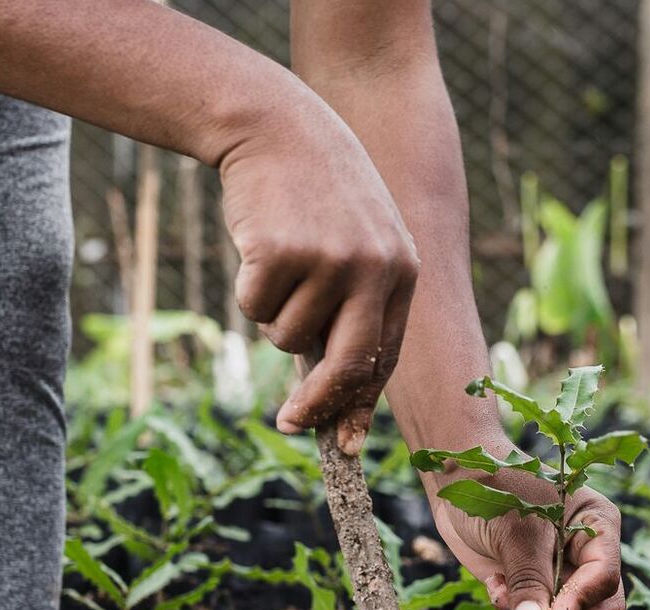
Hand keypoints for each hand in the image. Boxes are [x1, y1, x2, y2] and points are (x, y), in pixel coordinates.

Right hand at [217, 100, 417, 454]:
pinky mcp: (282, 252)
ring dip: (273, 314)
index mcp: (402, 271)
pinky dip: (247, 289)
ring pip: (287, 337)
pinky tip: (258, 244)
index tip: (343, 442)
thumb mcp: (359, 242)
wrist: (278, 127)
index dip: (359, 403)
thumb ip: (357, 306)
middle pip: (347, 366)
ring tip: (280, 261)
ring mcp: (329, 260)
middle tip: (291, 425)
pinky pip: (254, 307)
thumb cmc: (316, 195)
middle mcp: (374, 269)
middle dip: (318, 406)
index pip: (384, 357)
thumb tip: (339, 394)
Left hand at [427, 463, 626, 609]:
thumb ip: (528, 580)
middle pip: (601, 607)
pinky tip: (493, 586)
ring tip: (498, 592)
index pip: (605, 576)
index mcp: (597, 525)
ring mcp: (562, 572)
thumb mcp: (515, 532)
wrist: (457, 480)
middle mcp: (587, 552)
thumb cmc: (494, 488)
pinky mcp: (535, 587)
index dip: (582, 604)